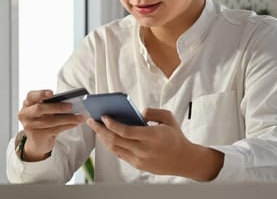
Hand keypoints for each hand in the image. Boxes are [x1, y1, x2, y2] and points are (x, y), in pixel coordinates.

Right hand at [17, 90, 84, 160]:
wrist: (37, 141)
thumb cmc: (42, 121)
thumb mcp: (43, 111)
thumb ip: (50, 105)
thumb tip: (69, 101)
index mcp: (27, 104)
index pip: (31, 96)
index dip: (41, 94)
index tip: (52, 93)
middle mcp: (25, 114)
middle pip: (40, 109)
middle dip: (57, 107)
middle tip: (70, 106)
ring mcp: (30, 126)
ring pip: (50, 121)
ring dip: (67, 119)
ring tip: (79, 117)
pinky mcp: (37, 136)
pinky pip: (54, 130)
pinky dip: (67, 126)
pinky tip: (74, 123)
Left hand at [86, 108, 222, 180]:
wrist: (184, 160)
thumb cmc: (175, 137)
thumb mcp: (168, 118)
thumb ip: (152, 111)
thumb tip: (137, 112)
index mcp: (152, 136)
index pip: (126, 131)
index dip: (112, 124)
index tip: (103, 116)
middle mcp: (145, 149)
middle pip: (116, 140)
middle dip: (101, 130)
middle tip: (92, 121)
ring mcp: (140, 159)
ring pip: (115, 148)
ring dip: (103, 138)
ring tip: (96, 128)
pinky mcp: (138, 165)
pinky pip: (120, 154)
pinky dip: (111, 145)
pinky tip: (106, 137)